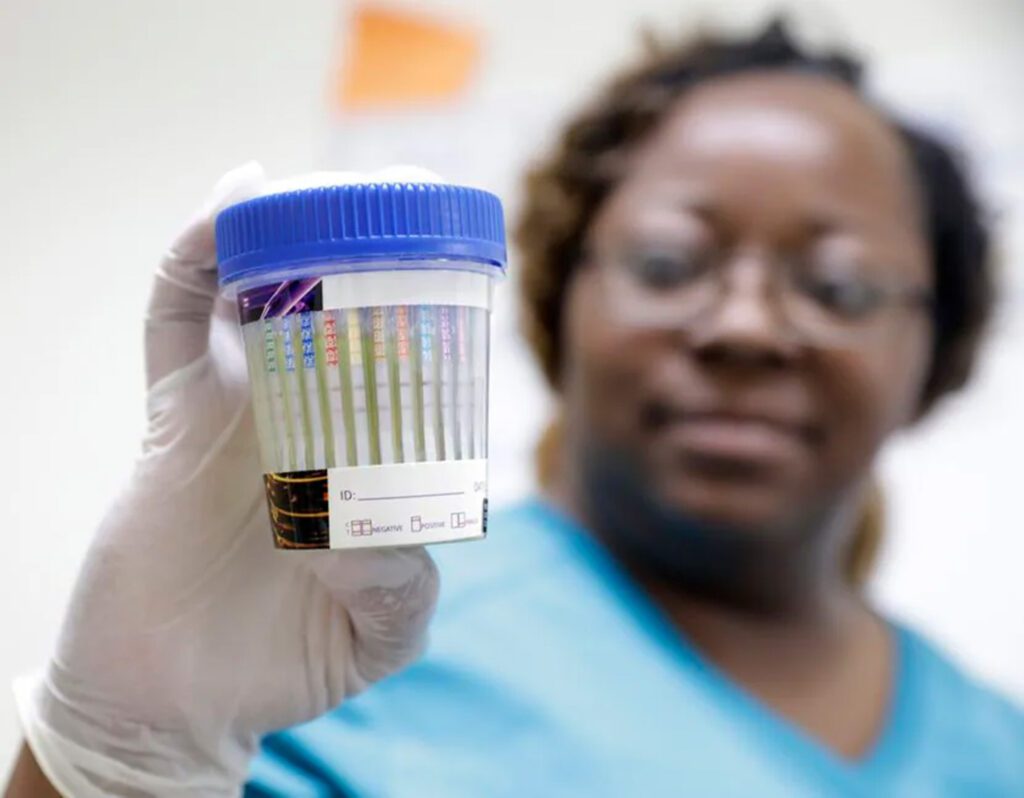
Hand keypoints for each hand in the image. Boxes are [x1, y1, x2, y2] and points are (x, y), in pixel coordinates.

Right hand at [13, 163, 439, 796]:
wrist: (172, 699)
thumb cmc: (281, 660)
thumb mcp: (375, 633)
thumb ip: (403, 591)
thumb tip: (383, 536)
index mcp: (359, 454)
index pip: (399, 360)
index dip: (426, 303)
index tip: (457, 255)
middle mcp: (301, 415)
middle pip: (328, 302)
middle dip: (359, 241)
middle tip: (398, 192)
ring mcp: (235, 406)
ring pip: (253, 289)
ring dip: (281, 227)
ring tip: (317, 185)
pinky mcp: (172, 413)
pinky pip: (175, 316)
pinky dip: (195, 256)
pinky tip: (234, 201)